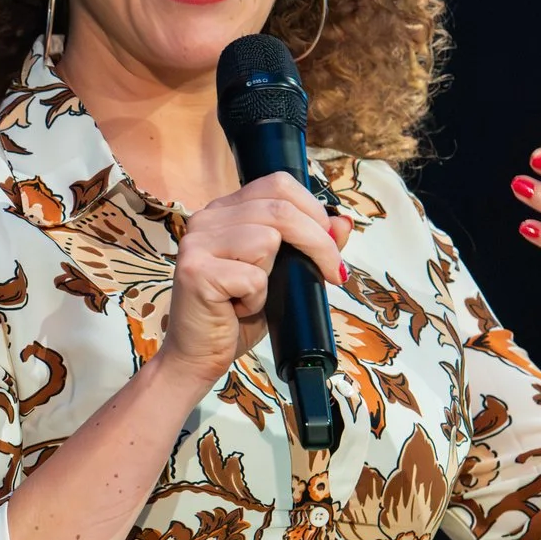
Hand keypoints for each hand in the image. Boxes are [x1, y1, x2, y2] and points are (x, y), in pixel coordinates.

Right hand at [159, 171, 351, 387]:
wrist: (197, 355)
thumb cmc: (236, 315)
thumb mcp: (283, 275)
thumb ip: (309, 245)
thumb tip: (344, 223)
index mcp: (225, 211)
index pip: (277, 184)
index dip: (313, 209)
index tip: (331, 243)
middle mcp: (206, 219)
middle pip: (279, 208)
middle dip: (318, 241)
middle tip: (332, 273)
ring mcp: (197, 243)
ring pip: (267, 239)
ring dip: (275, 276)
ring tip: (256, 295)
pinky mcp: (196, 272)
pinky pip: (253, 277)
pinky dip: (257, 299)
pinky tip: (238, 309)